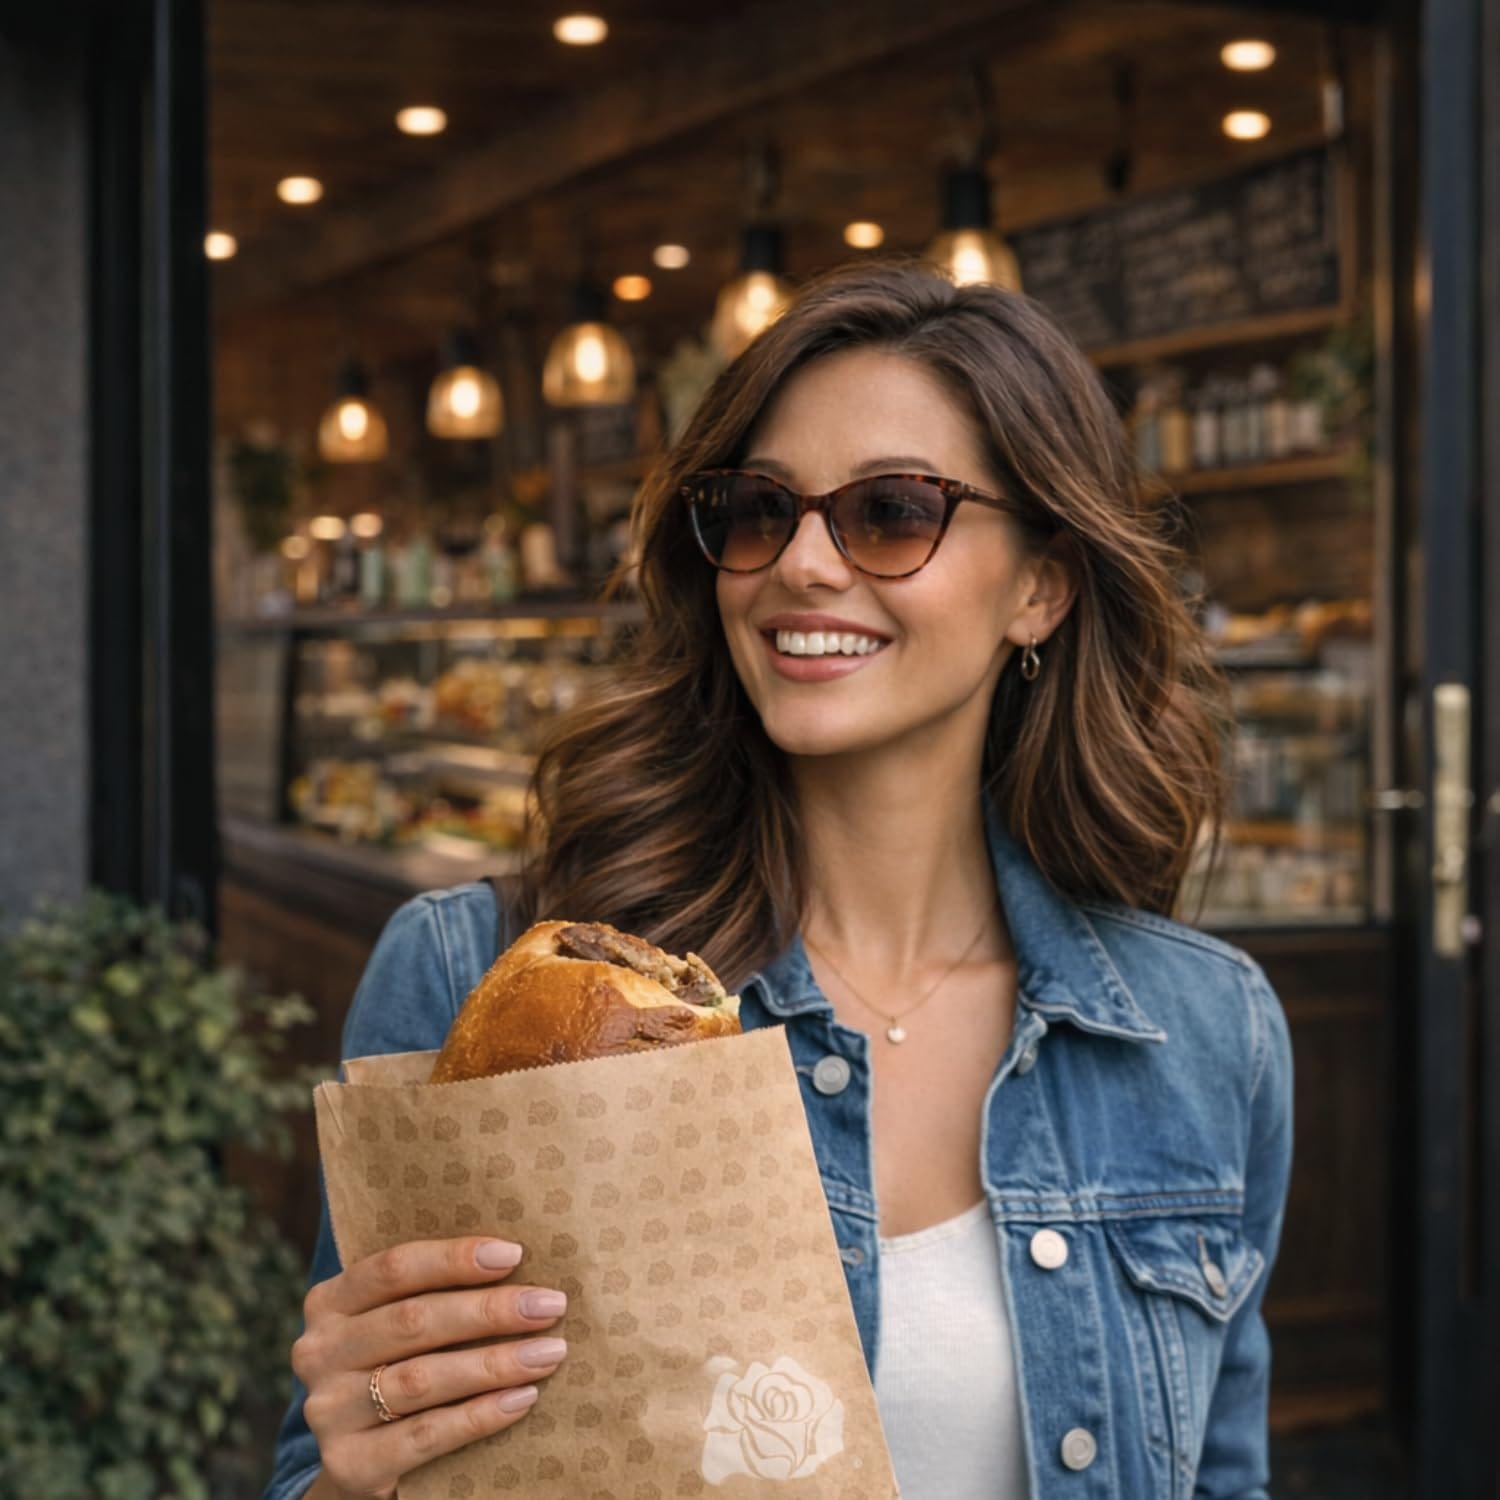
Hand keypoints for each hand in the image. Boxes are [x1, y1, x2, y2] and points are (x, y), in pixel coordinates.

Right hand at [292, 1236, 568, 1499]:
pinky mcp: (349, 1464)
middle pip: (414, 1321)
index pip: (393, 1268)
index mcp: (330, 1301)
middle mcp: (318, 1352)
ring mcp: (328, 1411)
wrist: (364, 1460)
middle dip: (490, 1311)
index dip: (454, 1259)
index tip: (515, 1254)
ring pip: (422, 1379)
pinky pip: (425, 1435)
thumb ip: (437, 1291)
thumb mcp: (400, 1322)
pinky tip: (522, 1399)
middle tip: (550, 1305)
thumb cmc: (402, 1364)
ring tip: (549, 1352)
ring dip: (495, 1363)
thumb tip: (519, 1259)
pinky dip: (479, 1416)